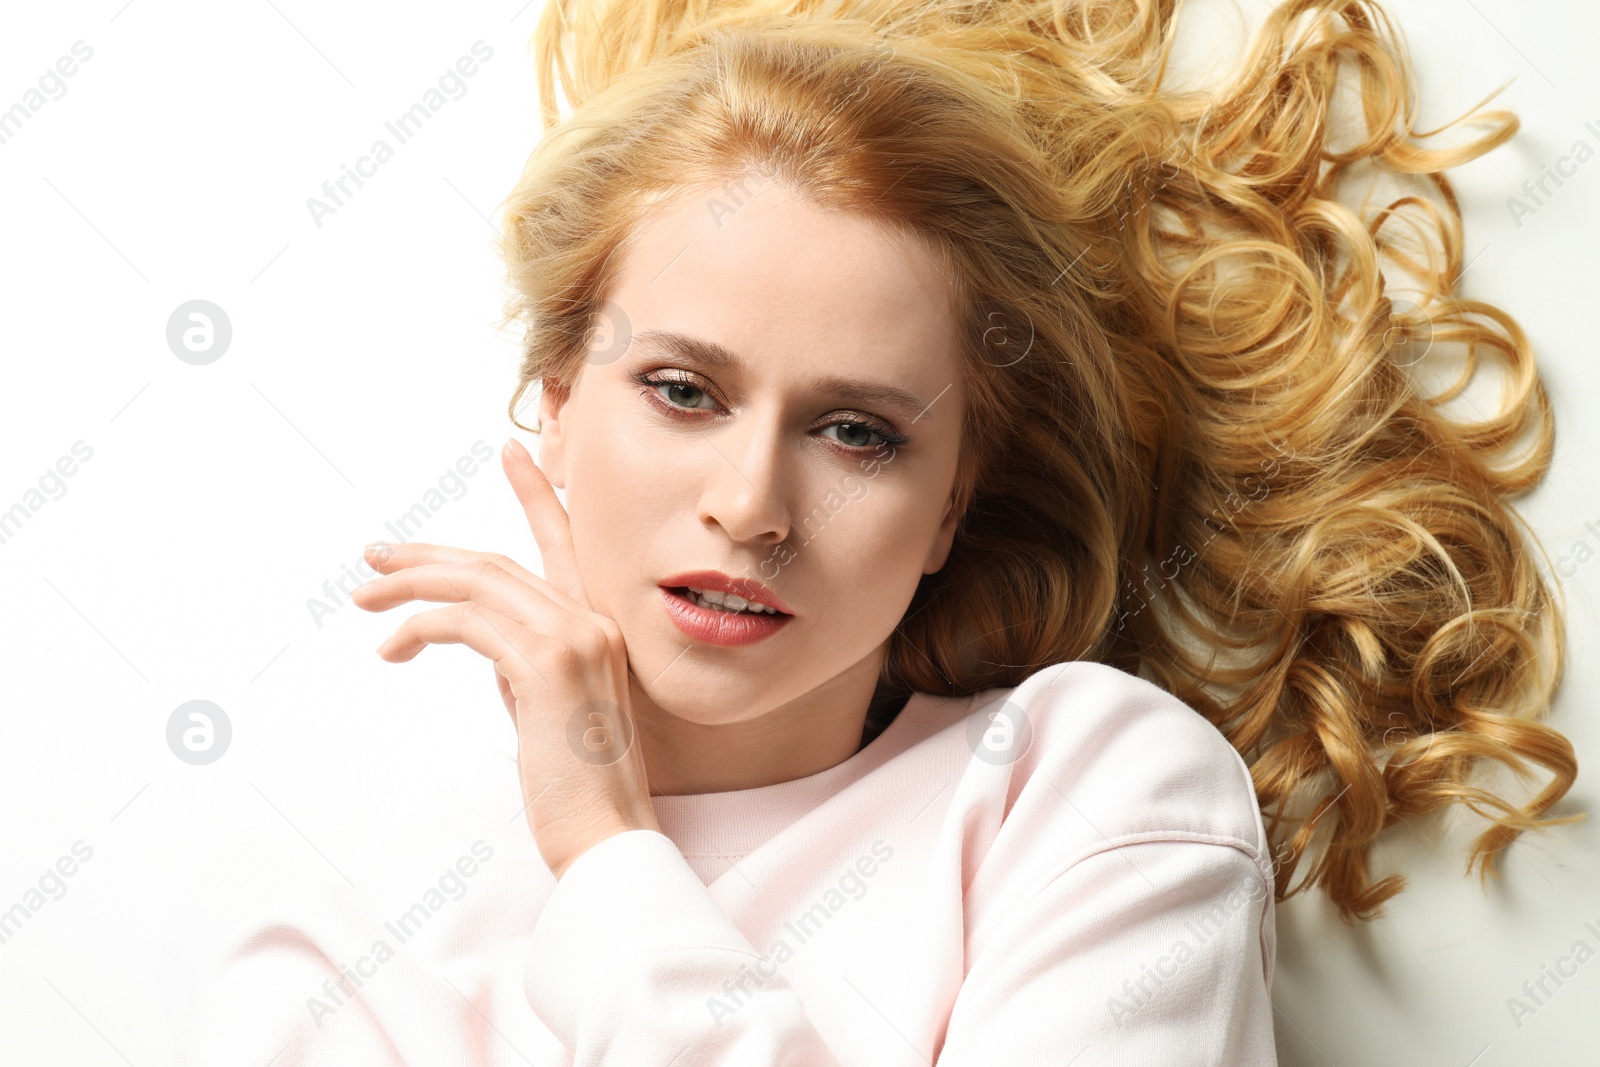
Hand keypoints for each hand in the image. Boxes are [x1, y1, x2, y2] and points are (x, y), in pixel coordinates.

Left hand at [351, 437, 659, 879]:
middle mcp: (593, 621)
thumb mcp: (550, 710)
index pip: (564, 542)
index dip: (536, 492)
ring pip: (476, 582)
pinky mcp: (545, 666)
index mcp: (600, 628)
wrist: (607, 836)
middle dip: (427, 555)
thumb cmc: (577, 787)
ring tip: (365, 597)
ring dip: (410, 584)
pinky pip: (465, 624)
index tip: (511, 450)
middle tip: (376, 556)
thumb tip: (483, 644)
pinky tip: (393, 648)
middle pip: (495, 561)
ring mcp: (574, 639)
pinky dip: (419, 628)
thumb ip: (525, 665)